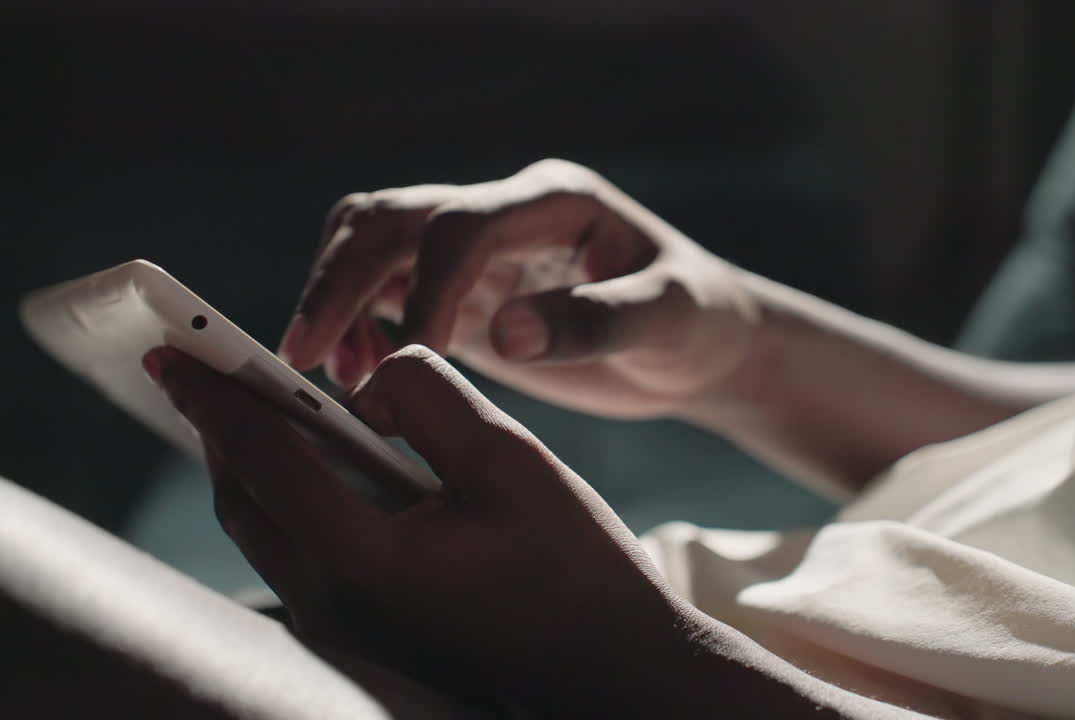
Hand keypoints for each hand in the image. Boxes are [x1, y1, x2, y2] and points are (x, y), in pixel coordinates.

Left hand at [143, 344, 702, 708]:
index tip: (177, 351)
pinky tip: (320, 464)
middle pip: (243, 498)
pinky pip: (298, 552)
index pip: (261, 458)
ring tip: (254, 406)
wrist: (608, 672)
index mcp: (361, 559)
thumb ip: (429, 398)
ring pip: (265, 529)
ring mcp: (345, 629)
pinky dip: (290, 498)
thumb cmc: (574, 569)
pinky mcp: (366, 633)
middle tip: (201, 370)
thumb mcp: (511, 460)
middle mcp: (333, 604)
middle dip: (219, 427)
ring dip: (253, 463)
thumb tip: (369, 383)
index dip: (218, 395)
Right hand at [277, 159, 756, 418]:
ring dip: (337, 298)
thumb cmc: (699, 323)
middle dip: (340, 280)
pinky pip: (388, 289)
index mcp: (554, 200)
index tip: (412, 360)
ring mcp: (481, 250)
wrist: (703, 344)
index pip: (460, 225)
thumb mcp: (669, 319)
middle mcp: (506, 211)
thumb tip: (502, 338)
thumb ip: (594, 324)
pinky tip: (364, 377)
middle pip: (392, 218)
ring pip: (374, 243)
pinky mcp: (468, 291)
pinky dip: (359, 325)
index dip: (424, 288)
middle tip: (305, 356)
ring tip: (334, 373)